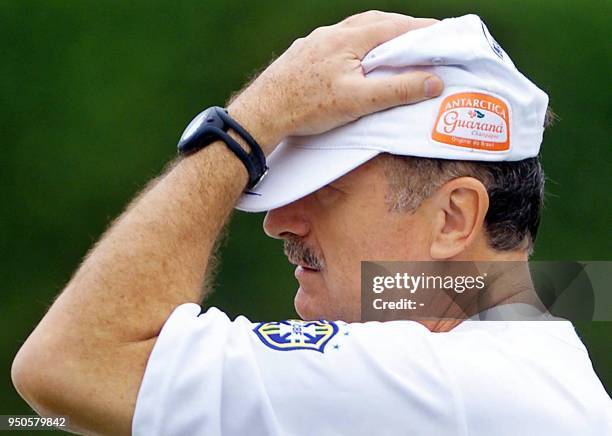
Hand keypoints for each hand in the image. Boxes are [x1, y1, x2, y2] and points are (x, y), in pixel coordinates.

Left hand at [229, 11, 443, 152]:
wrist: (263, 113)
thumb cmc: (308, 107)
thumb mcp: (358, 101)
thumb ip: (397, 90)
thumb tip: (433, 82)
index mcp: (349, 38)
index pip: (394, 26)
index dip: (421, 29)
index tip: (441, 33)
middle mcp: (331, 33)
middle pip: (375, 22)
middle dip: (401, 28)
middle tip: (421, 40)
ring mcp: (315, 42)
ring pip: (353, 31)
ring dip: (377, 35)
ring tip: (392, 49)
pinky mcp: (304, 54)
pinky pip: (337, 42)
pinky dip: (355, 45)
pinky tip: (355, 60)